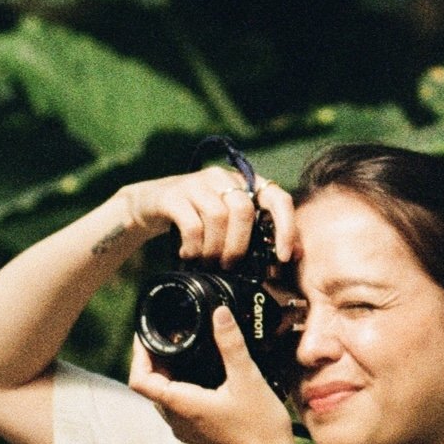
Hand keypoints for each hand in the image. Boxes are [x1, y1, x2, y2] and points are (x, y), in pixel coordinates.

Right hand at [121, 166, 297, 264]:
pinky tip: (189, 255)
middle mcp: (223, 177)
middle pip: (244, 211)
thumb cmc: (197, 218)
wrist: (150, 204)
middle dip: (239, 246)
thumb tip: (293, 256)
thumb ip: (256, 234)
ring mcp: (197, 183)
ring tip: (208, 262)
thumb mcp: (228, 223)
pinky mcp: (174, 194)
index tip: (284, 256)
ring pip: (218, 217)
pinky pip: (192, 224)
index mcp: (245, 183)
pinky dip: (194, 247)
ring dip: (215, 248)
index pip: (278, 197)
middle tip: (230, 266)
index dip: (286, 227)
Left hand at [129, 308, 296, 443]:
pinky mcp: (198, 432)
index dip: (138, 353)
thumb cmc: (259, 431)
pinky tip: (204, 371)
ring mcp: (187, 428)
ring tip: (186, 346)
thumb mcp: (248, 380)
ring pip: (164, 394)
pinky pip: (179, 404)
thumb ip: (231, 345)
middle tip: (171, 332)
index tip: (149, 333)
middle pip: (150, 384)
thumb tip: (219, 313)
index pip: (139, 379)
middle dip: (154, 357)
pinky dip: (182, 384)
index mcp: (181, 405)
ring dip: (168, 371)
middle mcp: (177, 419)